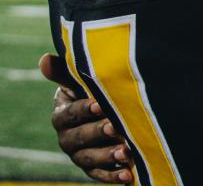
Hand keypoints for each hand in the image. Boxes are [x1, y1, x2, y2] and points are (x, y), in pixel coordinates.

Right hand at [39, 53, 132, 182]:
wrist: (108, 112)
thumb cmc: (94, 91)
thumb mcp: (81, 81)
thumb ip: (65, 72)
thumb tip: (44, 59)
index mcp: (62, 114)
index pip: (69, 114)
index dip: (83, 109)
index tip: (99, 104)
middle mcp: (66, 137)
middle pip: (78, 138)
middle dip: (97, 133)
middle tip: (116, 128)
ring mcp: (79, 155)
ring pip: (89, 159)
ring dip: (107, 156)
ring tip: (126, 151)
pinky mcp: (93, 168)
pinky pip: (100, 175)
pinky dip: (113, 176)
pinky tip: (128, 175)